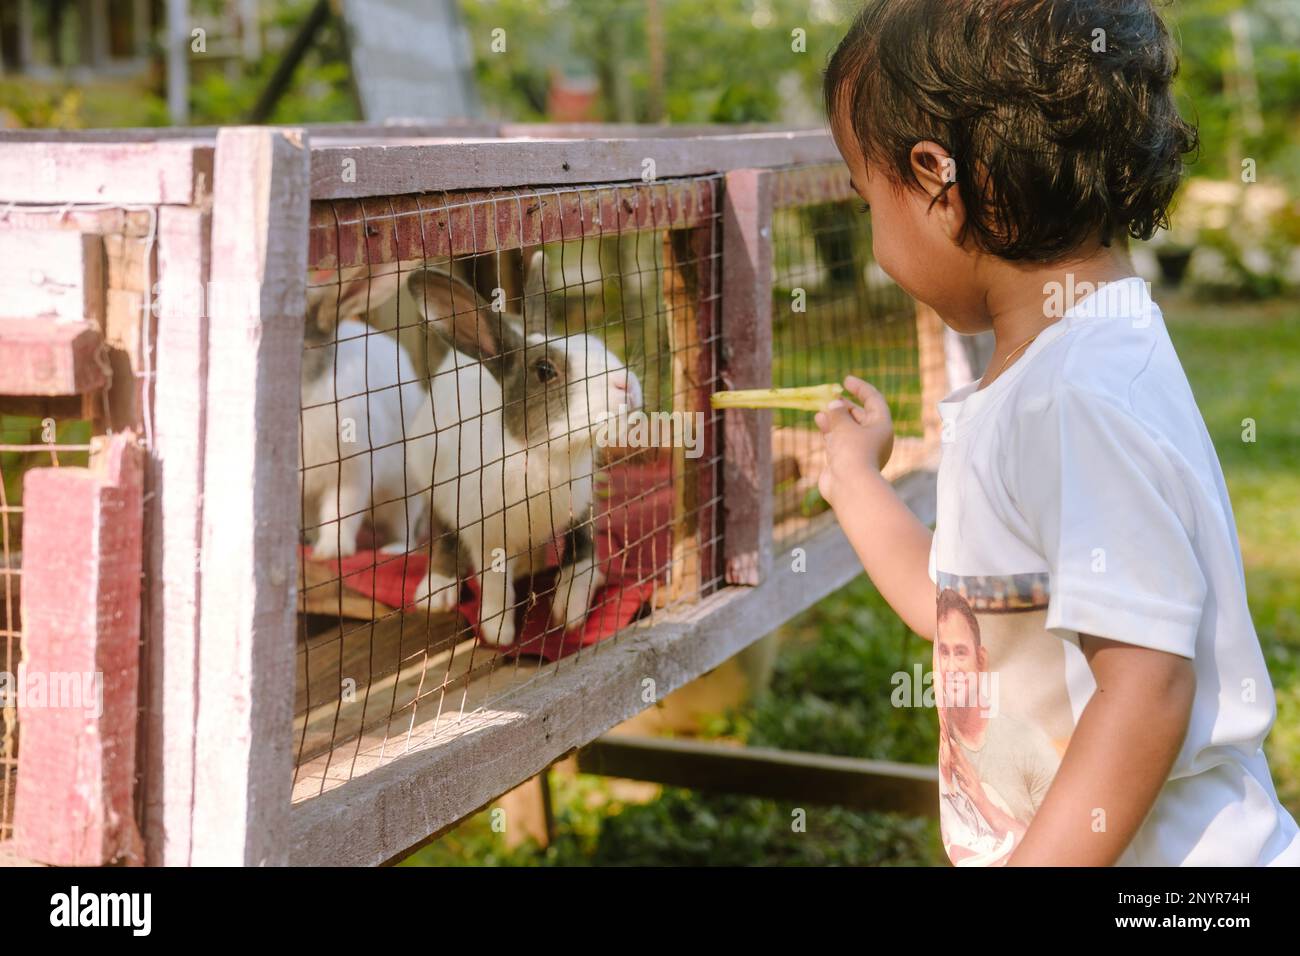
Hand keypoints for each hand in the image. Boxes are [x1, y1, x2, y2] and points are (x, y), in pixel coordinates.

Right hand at [814, 376, 894, 507]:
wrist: (850, 486)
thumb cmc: (852, 451)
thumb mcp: (844, 425)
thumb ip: (837, 412)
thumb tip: (833, 405)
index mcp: (881, 426)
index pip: (874, 400)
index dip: (861, 388)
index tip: (846, 381)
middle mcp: (873, 438)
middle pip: (860, 415)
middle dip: (845, 405)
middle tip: (831, 396)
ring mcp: (860, 450)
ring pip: (847, 429)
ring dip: (834, 418)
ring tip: (821, 409)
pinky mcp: (846, 460)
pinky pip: (839, 440)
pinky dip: (830, 430)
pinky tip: (818, 421)